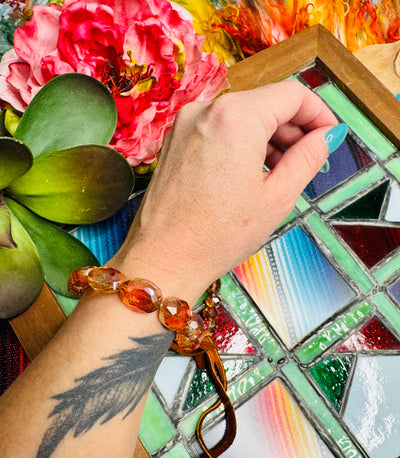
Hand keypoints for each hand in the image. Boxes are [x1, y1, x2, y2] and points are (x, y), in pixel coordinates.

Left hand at [111, 79, 338, 302]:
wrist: (164, 259)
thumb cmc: (217, 235)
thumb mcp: (277, 197)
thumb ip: (309, 157)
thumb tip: (326, 136)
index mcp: (236, 116)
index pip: (292, 94)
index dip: (319, 114)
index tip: (329, 136)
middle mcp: (207, 109)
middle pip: (266, 103)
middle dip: (293, 130)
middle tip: (309, 162)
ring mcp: (186, 123)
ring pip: (242, 117)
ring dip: (268, 139)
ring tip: (279, 176)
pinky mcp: (175, 140)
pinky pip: (219, 130)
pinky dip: (242, 144)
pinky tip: (250, 175)